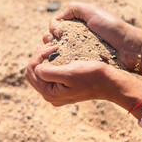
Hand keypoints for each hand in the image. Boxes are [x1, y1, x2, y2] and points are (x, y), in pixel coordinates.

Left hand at [25, 44, 141, 110]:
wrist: (110, 83)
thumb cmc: (92, 76)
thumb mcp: (69, 73)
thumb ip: (49, 73)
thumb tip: (36, 68)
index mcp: (49, 93)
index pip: (31, 71)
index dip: (37, 56)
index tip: (51, 47)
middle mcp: (50, 95)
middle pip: (33, 72)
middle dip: (39, 56)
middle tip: (51, 46)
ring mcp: (56, 91)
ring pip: (40, 71)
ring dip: (44, 58)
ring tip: (54, 48)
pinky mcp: (63, 86)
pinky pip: (50, 73)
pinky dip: (51, 62)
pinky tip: (56, 53)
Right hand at [42, 2, 141, 69]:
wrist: (127, 47)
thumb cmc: (111, 27)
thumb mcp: (92, 11)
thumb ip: (73, 9)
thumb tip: (58, 19)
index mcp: (75, 24)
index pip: (54, 25)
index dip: (53, 27)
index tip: (59, 32)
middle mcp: (74, 37)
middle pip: (51, 38)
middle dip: (49, 39)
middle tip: (55, 43)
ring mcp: (77, 51)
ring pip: (56, 51)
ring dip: (52, 51)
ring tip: (56, 53)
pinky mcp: (81, 63)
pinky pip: (66, 63)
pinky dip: (60, 62)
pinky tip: (59, 62)